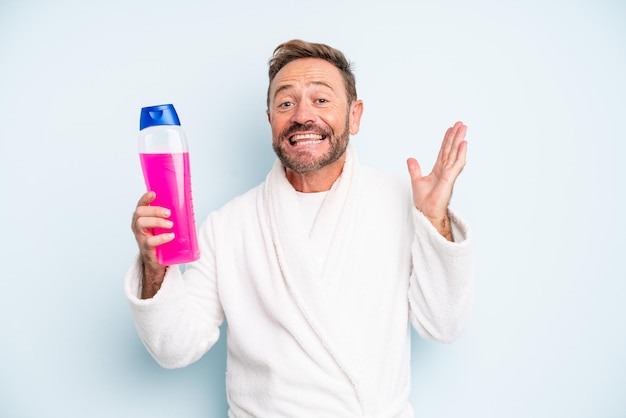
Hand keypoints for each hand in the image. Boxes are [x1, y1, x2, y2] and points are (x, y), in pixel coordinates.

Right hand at [130, 191, 173, 296]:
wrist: (157, 263)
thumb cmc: (162, 240)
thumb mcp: (164, 227)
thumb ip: (170, 218)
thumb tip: (188, 205)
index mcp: (142, 218)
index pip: (140, 205)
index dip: (145, 198)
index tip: (153, 194)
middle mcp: (138, 226)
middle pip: (140, 213)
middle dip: (154, 210)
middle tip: (168, 213)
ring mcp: (140, 237)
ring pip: (141, 224)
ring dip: (157, 222)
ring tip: (170, 225)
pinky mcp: (146, 249)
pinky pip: (149, 242)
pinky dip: (161, 238)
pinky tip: (170, 236)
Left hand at [406, 121, 467, 238]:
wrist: (427, 212)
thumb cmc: (424, 200)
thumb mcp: (416, 180)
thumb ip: (414, 169)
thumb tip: (410, 159)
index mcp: (438, 170)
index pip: (443, 151)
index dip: (447, 140)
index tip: (450, 129)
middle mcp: (445, 170)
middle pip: (451, 149)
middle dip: (455, 136)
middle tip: (461, 123)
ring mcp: (449, 173)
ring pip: (455, 153)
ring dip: (459, 140)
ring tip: (463, 128)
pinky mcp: (450, 178)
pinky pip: (457, 163)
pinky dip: (460, 153)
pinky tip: (464, 143)